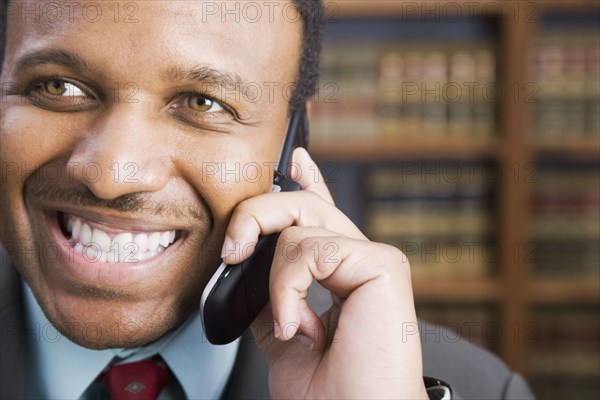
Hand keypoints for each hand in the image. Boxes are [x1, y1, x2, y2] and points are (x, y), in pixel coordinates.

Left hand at [222, 148, 427, 398]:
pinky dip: (288, 288)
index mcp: (341, 271)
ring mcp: (374, 258)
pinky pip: (309, 249)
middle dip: (256, 214)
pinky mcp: (381, 265)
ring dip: (274, 278)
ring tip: (286, 323)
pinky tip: (301, 326)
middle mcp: (360, 258)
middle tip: (231, 252)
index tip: (296, 160)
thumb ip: (271, 290)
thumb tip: (246, 258)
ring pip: (299, 221)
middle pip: (302, 204)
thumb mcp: (282, 331)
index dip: (309, 182)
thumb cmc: (326, 389)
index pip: (322, 215)